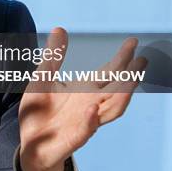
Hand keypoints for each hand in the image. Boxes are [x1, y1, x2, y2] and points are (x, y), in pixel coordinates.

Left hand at [18, 27, 146, 170]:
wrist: (30, 142)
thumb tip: (60, 28)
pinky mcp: (74, 138)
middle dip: (129, 76)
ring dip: (121, 96)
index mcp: (86, 90)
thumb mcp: (42, 79)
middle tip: (140, 60)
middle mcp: (92, 104)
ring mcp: (86, 122)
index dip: (122, 58)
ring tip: (129, 80)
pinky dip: (90, 120)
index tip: (132, 42)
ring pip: (111, 110)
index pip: (110, 73)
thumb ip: (53, 57)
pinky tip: (91, 108)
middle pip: (117, 89)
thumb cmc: (40, 110)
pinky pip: (85, 130)